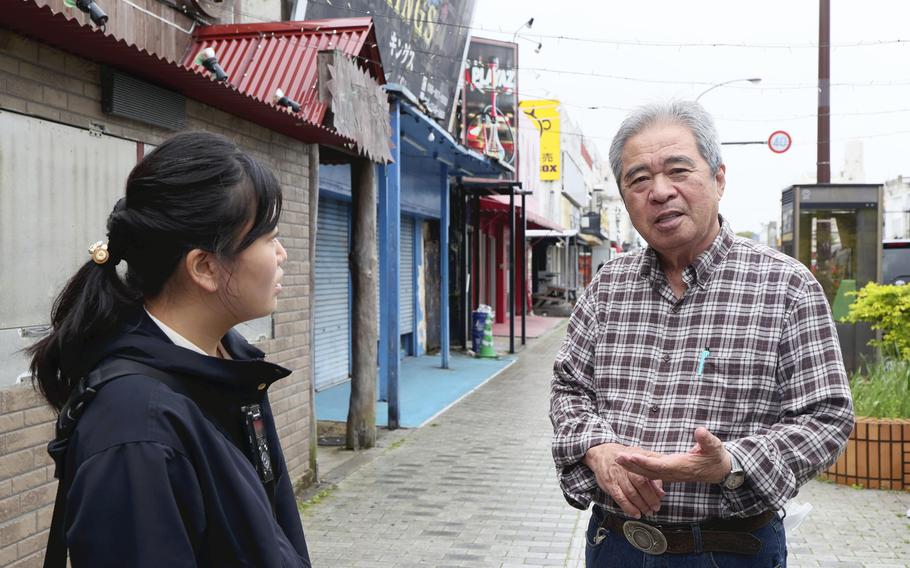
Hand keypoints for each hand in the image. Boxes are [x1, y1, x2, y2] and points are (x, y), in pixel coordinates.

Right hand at [583, 443, 665, 518]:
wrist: (603, 453)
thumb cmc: (625, 458)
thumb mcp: (640, 460)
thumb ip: (652, 476)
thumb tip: (661, 492)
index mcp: (636, 461)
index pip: (647, 475)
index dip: (654, 488)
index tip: (660, 498)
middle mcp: (626, 467)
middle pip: (639, 483)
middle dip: (649, 498)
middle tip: (655, 508)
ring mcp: (616, 475)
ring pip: (630, 492)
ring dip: (640, 505)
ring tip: (647, 512)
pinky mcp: (609, 483)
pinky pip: (619, 497)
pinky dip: (628, 507)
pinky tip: (635, 513)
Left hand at [614, 427, 731, 483]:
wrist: (720, 470)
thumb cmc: (716, 457)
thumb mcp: (715, 446)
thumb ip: (707, 440)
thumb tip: (700, 430)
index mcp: (681, 466)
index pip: (659, 465)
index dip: (644, 462)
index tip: (631, 456)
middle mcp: (673, 472)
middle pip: (649, 471)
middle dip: (632, 465)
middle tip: (616, 457)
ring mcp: (671, 473)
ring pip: (648, 473)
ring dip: (632, 466)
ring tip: (618, 459)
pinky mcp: (670, 472)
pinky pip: (651, 472)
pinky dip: (639, 467)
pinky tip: (630, 462)